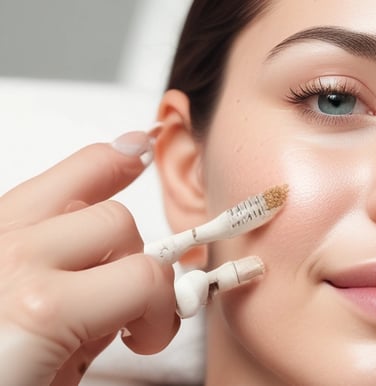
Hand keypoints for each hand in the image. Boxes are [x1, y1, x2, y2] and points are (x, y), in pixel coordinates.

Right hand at [0, 131, 178, 384]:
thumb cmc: (6, 371)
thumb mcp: (30, 322)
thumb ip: (73, 287)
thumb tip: (129, 270)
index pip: (63, 180)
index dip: (111, 163)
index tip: (138, 152)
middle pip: (107, 210)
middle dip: (136, 257)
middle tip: (134, 307)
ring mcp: (15, 267)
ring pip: (124, 233)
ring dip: (148, 285)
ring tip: (135, 330)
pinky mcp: (42, 308)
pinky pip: (140, 282)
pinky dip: (157, 313)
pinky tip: (139, 342)